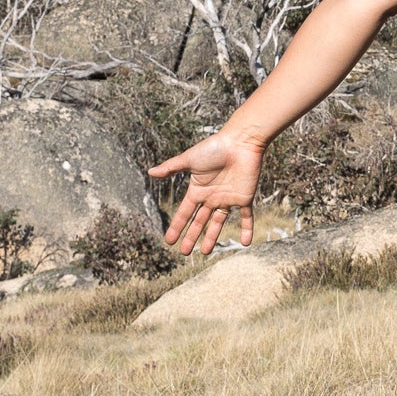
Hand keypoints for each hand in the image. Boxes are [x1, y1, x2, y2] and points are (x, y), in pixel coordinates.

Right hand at [148, 131, 264, 256]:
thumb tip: (150, 172)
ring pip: (219, 223)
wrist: (240, 142)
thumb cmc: (214, 148)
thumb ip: (171, 167)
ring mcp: (228, 198)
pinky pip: (247, 217)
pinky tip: (246, 242)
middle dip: (191, 236)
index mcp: (198, 190)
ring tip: (205, 252)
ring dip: (212, 237)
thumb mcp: (189, 159)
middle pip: (199, 221)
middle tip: (184, 253)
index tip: (169, 241)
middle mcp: (212, 197)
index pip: (185, 212)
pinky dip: (247, 229)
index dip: (177, 226)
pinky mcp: (245, 197)